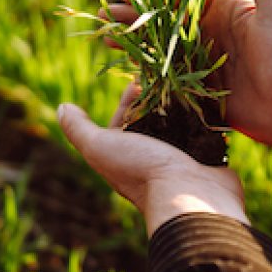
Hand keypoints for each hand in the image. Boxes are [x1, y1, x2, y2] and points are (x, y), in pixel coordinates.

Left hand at [58, 84, 248, 237]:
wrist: (190, 196)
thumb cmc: (141, 170)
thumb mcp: (100, 147)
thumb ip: (79, 129)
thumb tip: (63, 108)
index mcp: (125, 156)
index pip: (123, 120)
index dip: (129, 98)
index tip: (140, 78)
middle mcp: (151, 159)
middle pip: (153, 120)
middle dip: (158, 97)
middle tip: (167, 76)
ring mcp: (181, 159)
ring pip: (180, 124)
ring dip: (182, 103)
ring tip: (188, 81)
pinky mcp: (207, 157)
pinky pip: (205, 130)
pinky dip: (205, 115)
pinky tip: (208, 98)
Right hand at [104, 0, 271, 160]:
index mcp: (224, 11)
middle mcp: (211, 36)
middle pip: (164, 24)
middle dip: (135, 19)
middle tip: (105, 16)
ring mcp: (205, 65)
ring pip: (162, 52)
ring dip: (134, 45)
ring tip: (105, 40)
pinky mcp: (204, 94)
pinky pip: (171, 83)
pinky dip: (150, 78)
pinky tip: (124, 74)